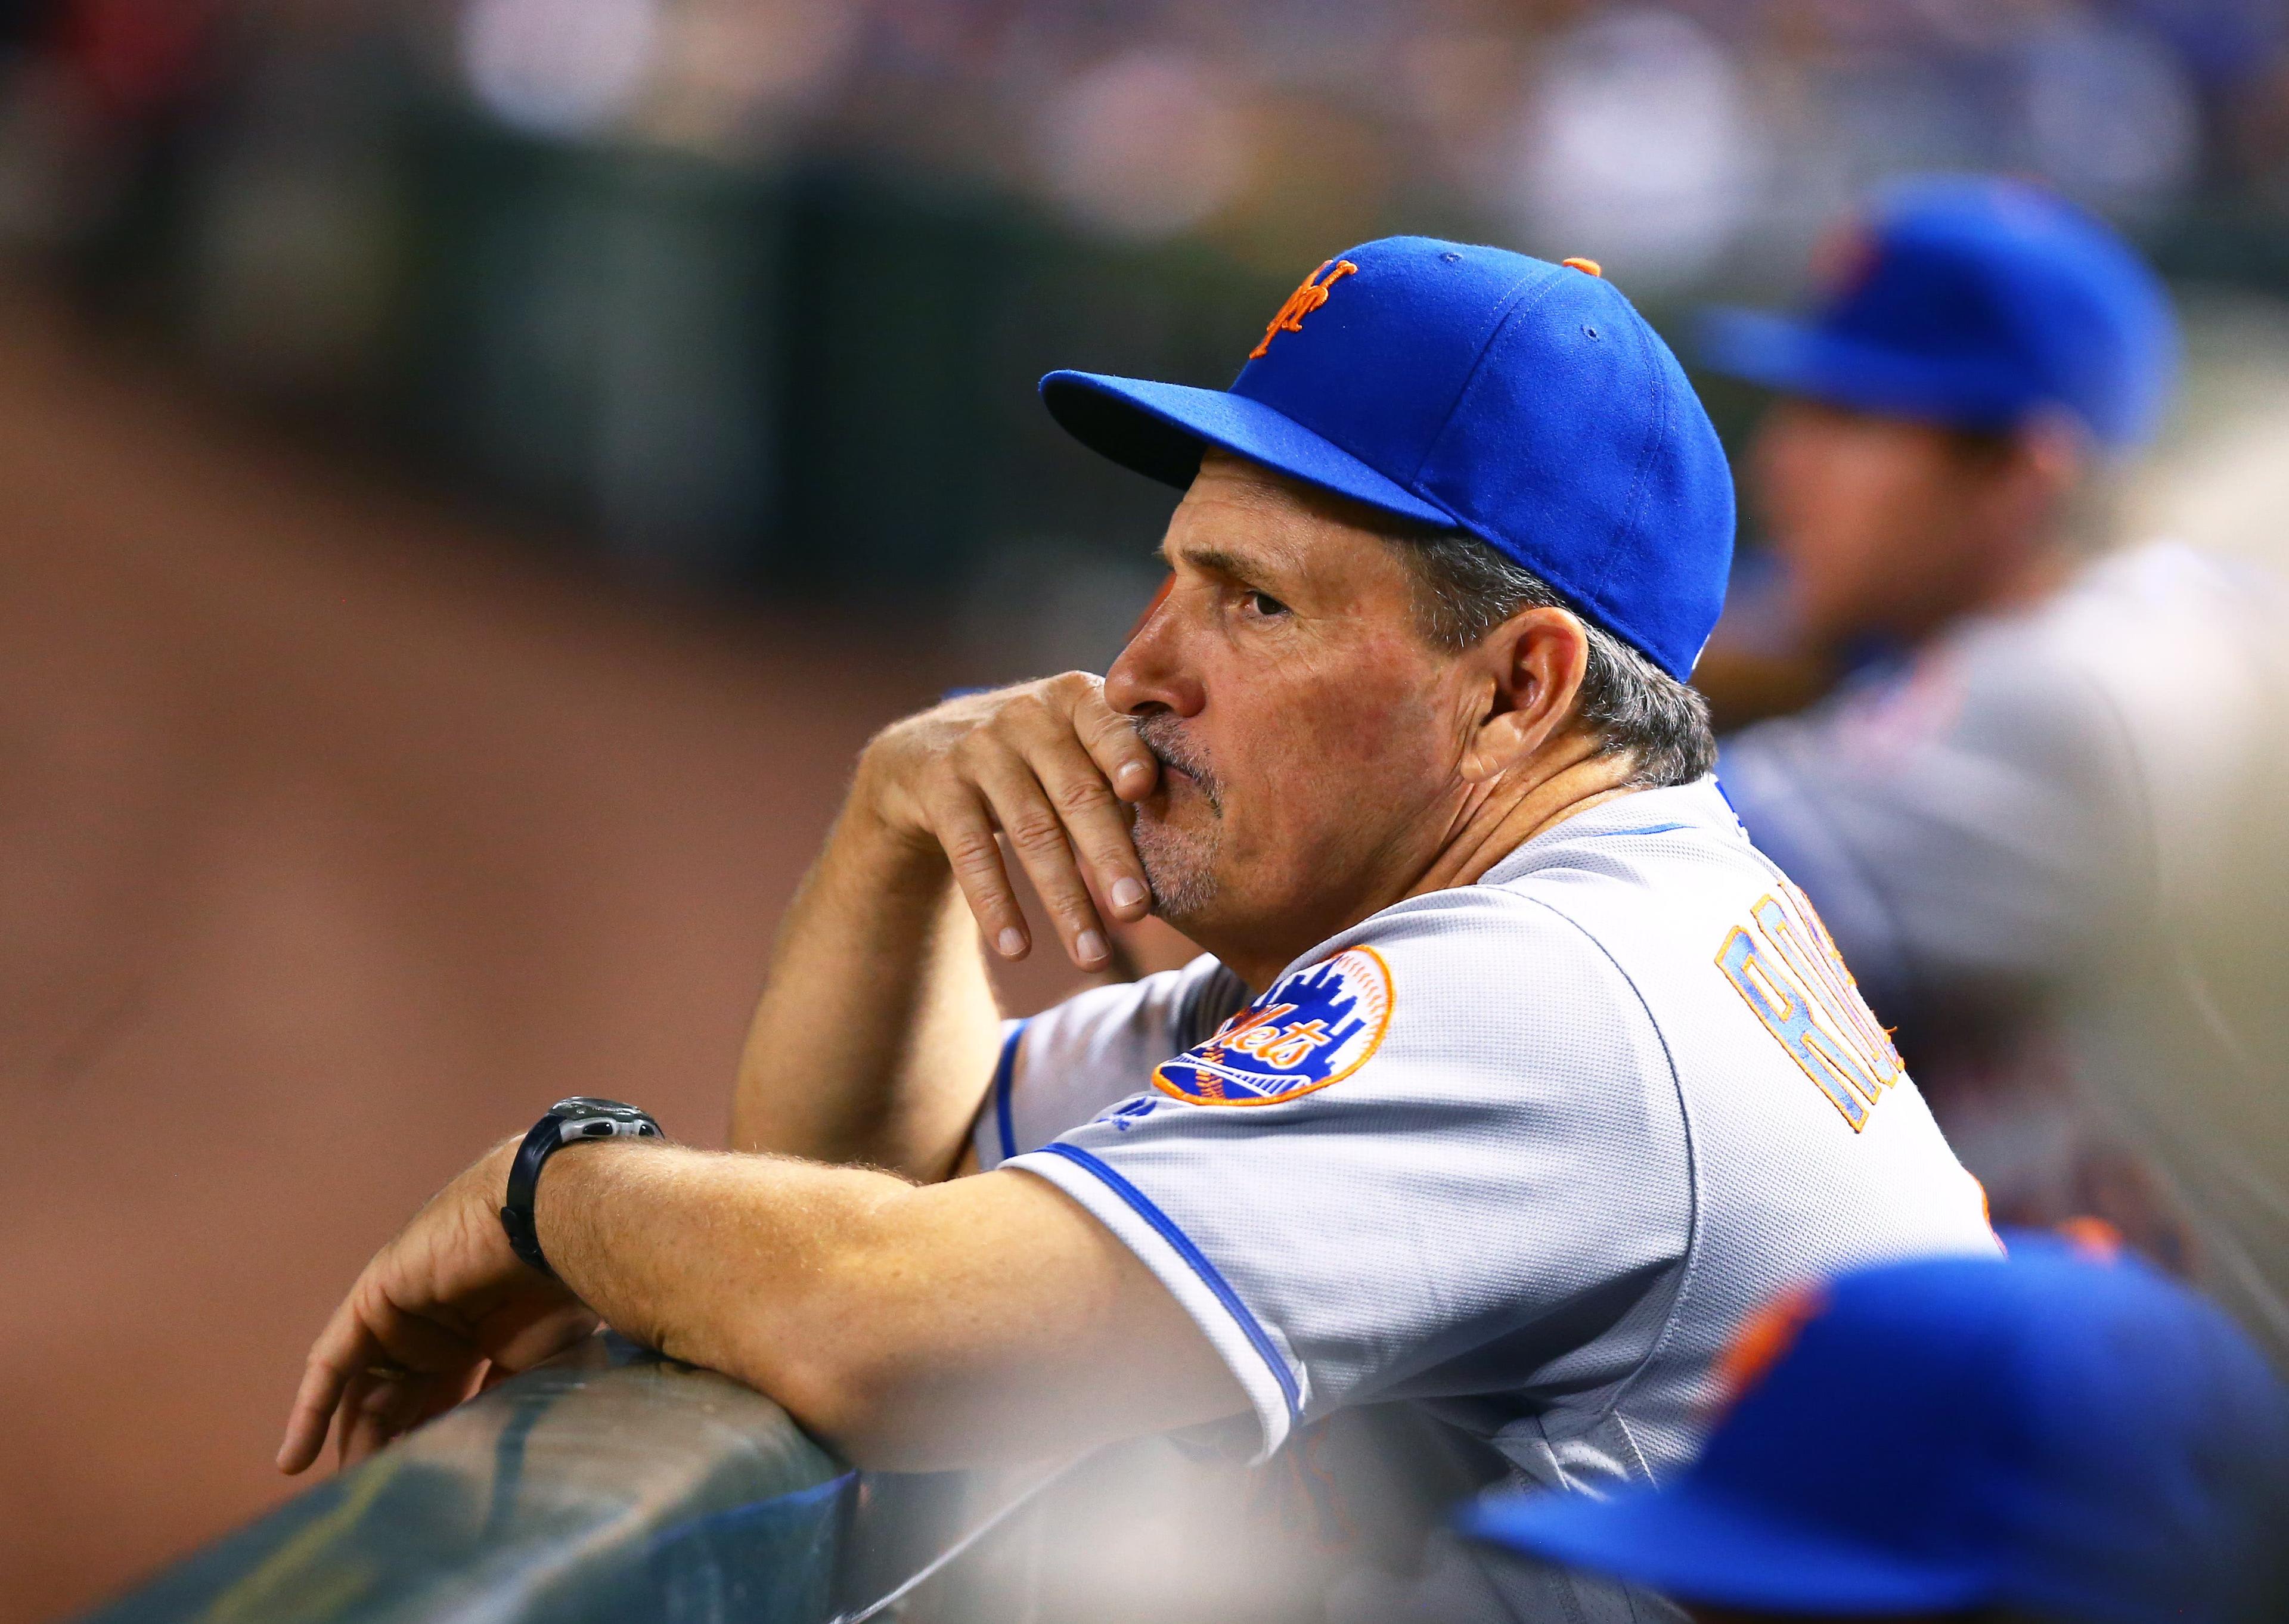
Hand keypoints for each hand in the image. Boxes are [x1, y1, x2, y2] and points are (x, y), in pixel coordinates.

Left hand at [276, 1140, 598, 1474]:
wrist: (546, 1224)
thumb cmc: (557, 1287)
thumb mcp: (534, 1362)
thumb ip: (500, 1400)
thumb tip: (476, 1453)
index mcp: (478, 1338)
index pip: (441, 1403)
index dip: (428, 1445)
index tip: (420, 1496)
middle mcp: (434, 1326)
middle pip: (398, 1400)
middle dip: (386, 1448)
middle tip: (377, 1501)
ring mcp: (402, 1313)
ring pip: (364, 1387)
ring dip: (354, 1438)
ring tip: (346, 1492)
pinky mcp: (373, 1301)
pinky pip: (332, 1365)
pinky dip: (311, 1410)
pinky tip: (295, 1460)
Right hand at [860, 673, 1158, 970]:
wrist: (926, 751)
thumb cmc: (1034, 758)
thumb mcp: (1074, 745)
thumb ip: (1121, 772)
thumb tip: (1183, 841)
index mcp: (1077, 699)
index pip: (1109, 727)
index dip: (1126, 755)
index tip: (1143, 790)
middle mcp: (1027, 714)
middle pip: (1077, 793)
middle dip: (1110, 856)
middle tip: (1136, 912)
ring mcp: (978, 747)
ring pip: (1031, 832)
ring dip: (1064, 900)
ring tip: (1093, 957)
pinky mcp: (938, 784)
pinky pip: (971, 852)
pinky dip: (996, 904)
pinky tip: (1017, 950)